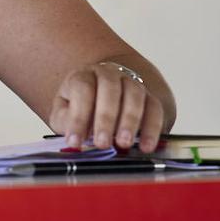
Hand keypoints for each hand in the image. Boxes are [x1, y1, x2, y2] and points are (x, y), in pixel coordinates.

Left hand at [49, 62, 163, 152]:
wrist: (102, 97)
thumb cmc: (80, 108)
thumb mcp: (64, 113)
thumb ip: (66, 122)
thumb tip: (74, 139)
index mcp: (83, 75)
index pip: (82, 89)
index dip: (78, 116)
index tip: (75, 141)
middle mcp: (108, 74)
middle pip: (110, 89)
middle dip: (105, 118)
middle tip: (102, 143)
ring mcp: (131, 82)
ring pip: (135, 95)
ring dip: (130, 120)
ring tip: (123, 143)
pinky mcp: (149, 97)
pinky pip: (155, 108)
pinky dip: (152, 128)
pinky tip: (146, 146)